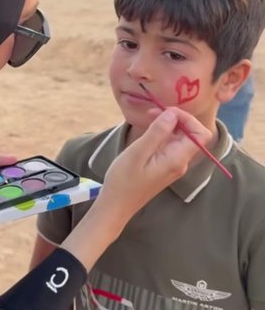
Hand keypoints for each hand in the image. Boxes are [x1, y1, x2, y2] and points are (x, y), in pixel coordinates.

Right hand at [61, 108, 210, 270]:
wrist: (116, 204)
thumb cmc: (124, 180)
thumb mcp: (138, 152)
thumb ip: (157, 132)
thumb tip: (172, 114)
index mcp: (177, 159)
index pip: (200, 134)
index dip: (187, 118)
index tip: (164, 112)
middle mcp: (180, 162)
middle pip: (192, 134)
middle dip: (175, 118)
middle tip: (151, 114)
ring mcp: (173, 165)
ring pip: (180, 138)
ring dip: (167, 125)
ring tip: (147, 120)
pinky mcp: (164, 166)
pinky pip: (170, 145)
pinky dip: (161, 134)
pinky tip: (146, 133)